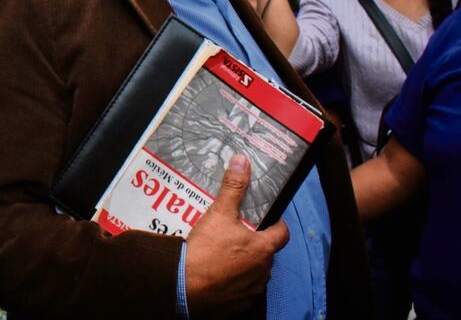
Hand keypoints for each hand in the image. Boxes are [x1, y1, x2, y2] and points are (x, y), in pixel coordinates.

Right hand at [185, 155, 290, 316]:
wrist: (183, 286)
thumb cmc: (205, 249)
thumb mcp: (219, 213)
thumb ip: (233, 188)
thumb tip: (242, 161)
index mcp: (263, 249)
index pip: (283, 233)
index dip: (276, 223)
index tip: (264, 217)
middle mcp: (263, 272)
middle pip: (267, 253)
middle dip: (255, 243)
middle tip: (235, 233)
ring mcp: (251, 291)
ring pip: (255, 273)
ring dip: (245, 264)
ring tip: (223, 254)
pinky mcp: (237, 305)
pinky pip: (241, 291)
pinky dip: (233, 283)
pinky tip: (217, 274)